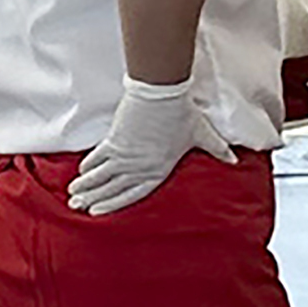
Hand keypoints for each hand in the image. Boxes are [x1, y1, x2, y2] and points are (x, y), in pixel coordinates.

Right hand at [68, 76, 231, 216]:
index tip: (98, 212)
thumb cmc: (182, 114)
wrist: (162, 94)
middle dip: (93, 199)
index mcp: (158, 170)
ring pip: (100, 176)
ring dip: (85, 186)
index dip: (113, 205)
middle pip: (110, 188)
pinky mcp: (114, 140)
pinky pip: (97, 158)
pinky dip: (88, 166)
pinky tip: (80, 173)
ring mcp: (124, 155)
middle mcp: (138, 167)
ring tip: (72, 195)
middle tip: (78, 208)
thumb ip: (217, 149)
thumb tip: (234, 159)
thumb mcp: (202, 134)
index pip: (132, 194)